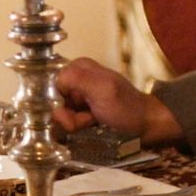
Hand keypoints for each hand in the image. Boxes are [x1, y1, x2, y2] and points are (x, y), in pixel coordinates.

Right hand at [53, 57, 182, 145]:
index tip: (73, 110)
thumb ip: (76, 79)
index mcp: (77, 67)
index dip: (57, 102)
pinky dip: (79, 127)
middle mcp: (75, 80)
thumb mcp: (102, 89)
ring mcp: (78, 97)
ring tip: (93, 121)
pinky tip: (93, 125)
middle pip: (54, 102)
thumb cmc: (127, 107)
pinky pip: (68, 122)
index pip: (49, 85)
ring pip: (60, 115)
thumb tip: (54, 82)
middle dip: (68, 116)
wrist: (146, 125)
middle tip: (88, 118)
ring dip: (75, 123)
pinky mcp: (82, 112)